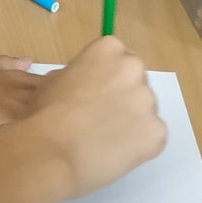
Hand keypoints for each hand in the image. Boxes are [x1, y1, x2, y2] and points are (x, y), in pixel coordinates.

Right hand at [24, 37, 164, 196]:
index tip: (97, 97)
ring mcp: (148, 99)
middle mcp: (133, 68)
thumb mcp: (56, 79)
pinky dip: (138, 148)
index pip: (121, 61)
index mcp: (109, 48)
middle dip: (124, 101)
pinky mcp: (157, 131)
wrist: (50, 152)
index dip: (109, 82)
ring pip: (145, 112)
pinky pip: (152, 139)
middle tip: (101, 122)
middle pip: (137, 84)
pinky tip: (114, 154)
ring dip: (131, 125)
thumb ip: (82, 76)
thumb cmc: (44, 115)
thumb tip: (89, 88)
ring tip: (104, 142)